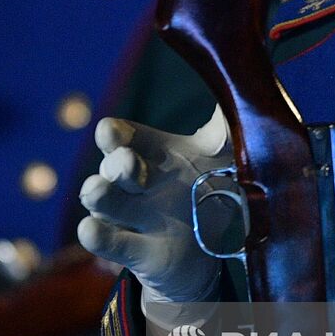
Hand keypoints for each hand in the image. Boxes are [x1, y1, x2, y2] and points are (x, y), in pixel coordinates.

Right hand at [77, 106, 232, 306]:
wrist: (211, 248)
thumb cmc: (210, 190)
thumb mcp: (222, 157)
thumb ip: (226, 128)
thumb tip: (242, 84)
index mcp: (150, 153)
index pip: (118, 136)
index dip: (112, 134)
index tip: (113, 133)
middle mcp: (134, 182)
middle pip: (112, 164)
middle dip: (118, 163)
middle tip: (132, 165)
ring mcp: (131, 216)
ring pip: (100, 199)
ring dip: (98, 194)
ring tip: (98, 190)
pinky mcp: (133, 251)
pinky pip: (105, 241)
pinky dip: (97, 235)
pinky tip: (92, 229)